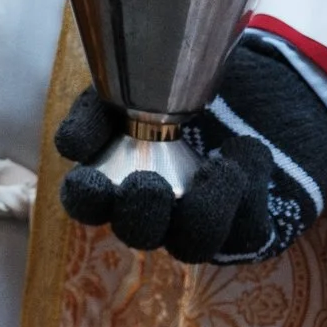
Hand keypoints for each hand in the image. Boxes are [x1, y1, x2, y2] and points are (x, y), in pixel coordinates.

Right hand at [54, 41, 326, 263]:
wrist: (255, 80)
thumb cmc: (183, 86)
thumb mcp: (134, 84)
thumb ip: (100, 109)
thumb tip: (71, 147)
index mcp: (117, 176)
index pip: (87, 203)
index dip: (85, 200)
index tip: (93, 180)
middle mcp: (155, 210)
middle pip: (138, 234)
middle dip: (140, 215)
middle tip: (149, 184)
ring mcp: (201, 223)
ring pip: (192, 245)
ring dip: (202, 211)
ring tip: (218, 166)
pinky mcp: (247, 227)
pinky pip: (246, 233)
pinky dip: (248, 192)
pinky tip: (247, 149)